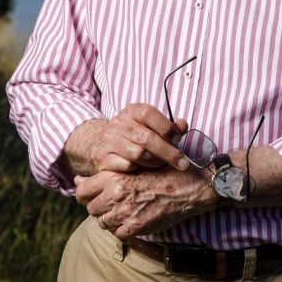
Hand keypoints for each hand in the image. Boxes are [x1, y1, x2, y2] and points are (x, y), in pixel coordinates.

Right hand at [63, 103, 189, 174]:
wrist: (99, 142)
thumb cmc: (133, 134)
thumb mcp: (149, 124)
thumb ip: (169, 126)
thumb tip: (182, 125)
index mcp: (132, 111)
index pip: (149, 113)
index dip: (166, 127)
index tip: (178, 139)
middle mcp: (119, 124)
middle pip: (146, 138)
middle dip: (168, 152)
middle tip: (182, 163)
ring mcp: (109, 141)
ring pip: (138, 154)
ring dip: (155, 162)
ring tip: (162, 164)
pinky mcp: (103, 158)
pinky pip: (126, 166)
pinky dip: (139, 169)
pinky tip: (144, 169)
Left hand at [74, 167, 215, 238]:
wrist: (189, 187)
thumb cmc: (164, 172)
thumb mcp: (134, 165)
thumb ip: (105, 174)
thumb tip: (77, 180)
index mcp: (114, 176)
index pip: (81, 191)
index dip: (84, 194)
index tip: (92, 195)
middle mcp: (115, 194)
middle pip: (91, 208)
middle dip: (99, 207)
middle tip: (113, 203)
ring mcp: (125, 212)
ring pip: (102, 222)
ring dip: (110, 219)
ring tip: (124, 211)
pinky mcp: (136, 228)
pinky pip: (117, 234)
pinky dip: (122, 229)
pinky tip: (132, 220)